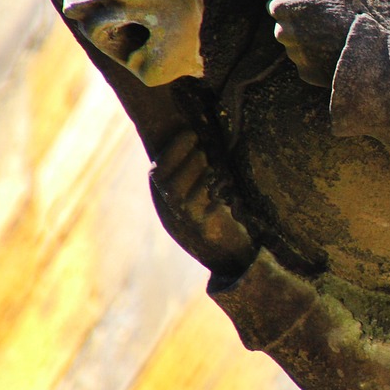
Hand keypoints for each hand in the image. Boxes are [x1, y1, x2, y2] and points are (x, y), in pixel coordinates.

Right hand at [151, 130, 255, 267]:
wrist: (231, 258)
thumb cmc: (219, 221)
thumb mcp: (200, 198)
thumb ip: (194, 174)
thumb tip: (201, 136)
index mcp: (167, 203)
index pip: (159, 173)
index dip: (174, 150)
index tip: (190, 132)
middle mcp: (171, 214)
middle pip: (167, 181)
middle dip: (187, 158)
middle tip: (204, 147)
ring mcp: (185, 224)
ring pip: (183, 193)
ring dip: (201, 172)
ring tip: (215, 164)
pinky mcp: (203, 231)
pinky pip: (204, 206)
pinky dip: (215, 190)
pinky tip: (227, 185)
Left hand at [270, 0, 357, 86]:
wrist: (368, 55)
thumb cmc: (352, 16)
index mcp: (288, 11)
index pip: (275, 7)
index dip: (289, 7)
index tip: (301, 8)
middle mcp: (284, 34)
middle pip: (282, 28)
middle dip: (296, 26)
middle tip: (318, 24)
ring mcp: (294, 55)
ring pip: (294, 47)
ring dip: (305, 44)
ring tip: (329, 40)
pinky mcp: (304, 73)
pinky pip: (305, 64)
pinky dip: (315, 61)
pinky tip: (331, 56)